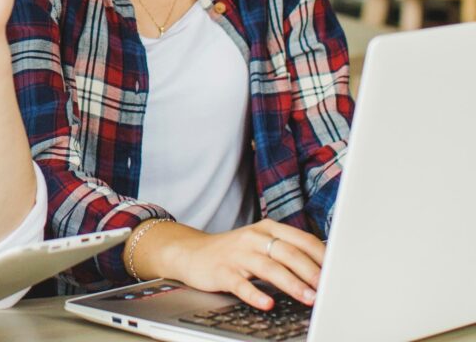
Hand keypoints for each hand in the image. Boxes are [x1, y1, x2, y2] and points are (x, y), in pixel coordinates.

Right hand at [169, 219, 323, 309]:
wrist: (192, 252)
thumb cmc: (235, 252)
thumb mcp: (261, 245)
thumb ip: (288, 253)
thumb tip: (324, 271)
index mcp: (268, 229)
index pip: (301, 239)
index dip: (322, 256)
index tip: (340, 272)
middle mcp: (254, 237)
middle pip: (288, 252)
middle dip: (311, 271)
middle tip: (328, 288)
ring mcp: (237, 254)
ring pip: (268, 267)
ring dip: (291, 283)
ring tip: (309, 298)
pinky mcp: (222, 271)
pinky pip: (241, 283)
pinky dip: (255, 294)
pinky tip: (267, 303)